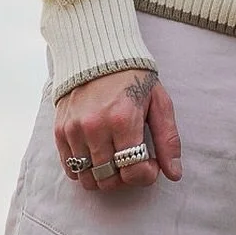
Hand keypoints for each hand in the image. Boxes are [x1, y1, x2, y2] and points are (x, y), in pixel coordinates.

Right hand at [55, 67, 181, 193]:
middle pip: (110, 180)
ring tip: (117, 160)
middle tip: (135, 163)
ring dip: (106, 178)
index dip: (147, 175)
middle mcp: (95, 128)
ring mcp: (74, 131)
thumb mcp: (159, 102)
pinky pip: (70, 169)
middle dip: (127, 178)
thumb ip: (168, 139)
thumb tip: (175, 174)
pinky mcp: (60, 132)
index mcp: (123, 119)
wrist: (99, 54)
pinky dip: (86, 171)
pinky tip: (100, 156)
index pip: (133, 171)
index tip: (151, 165)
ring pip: (88, 179)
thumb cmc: (134, 78)